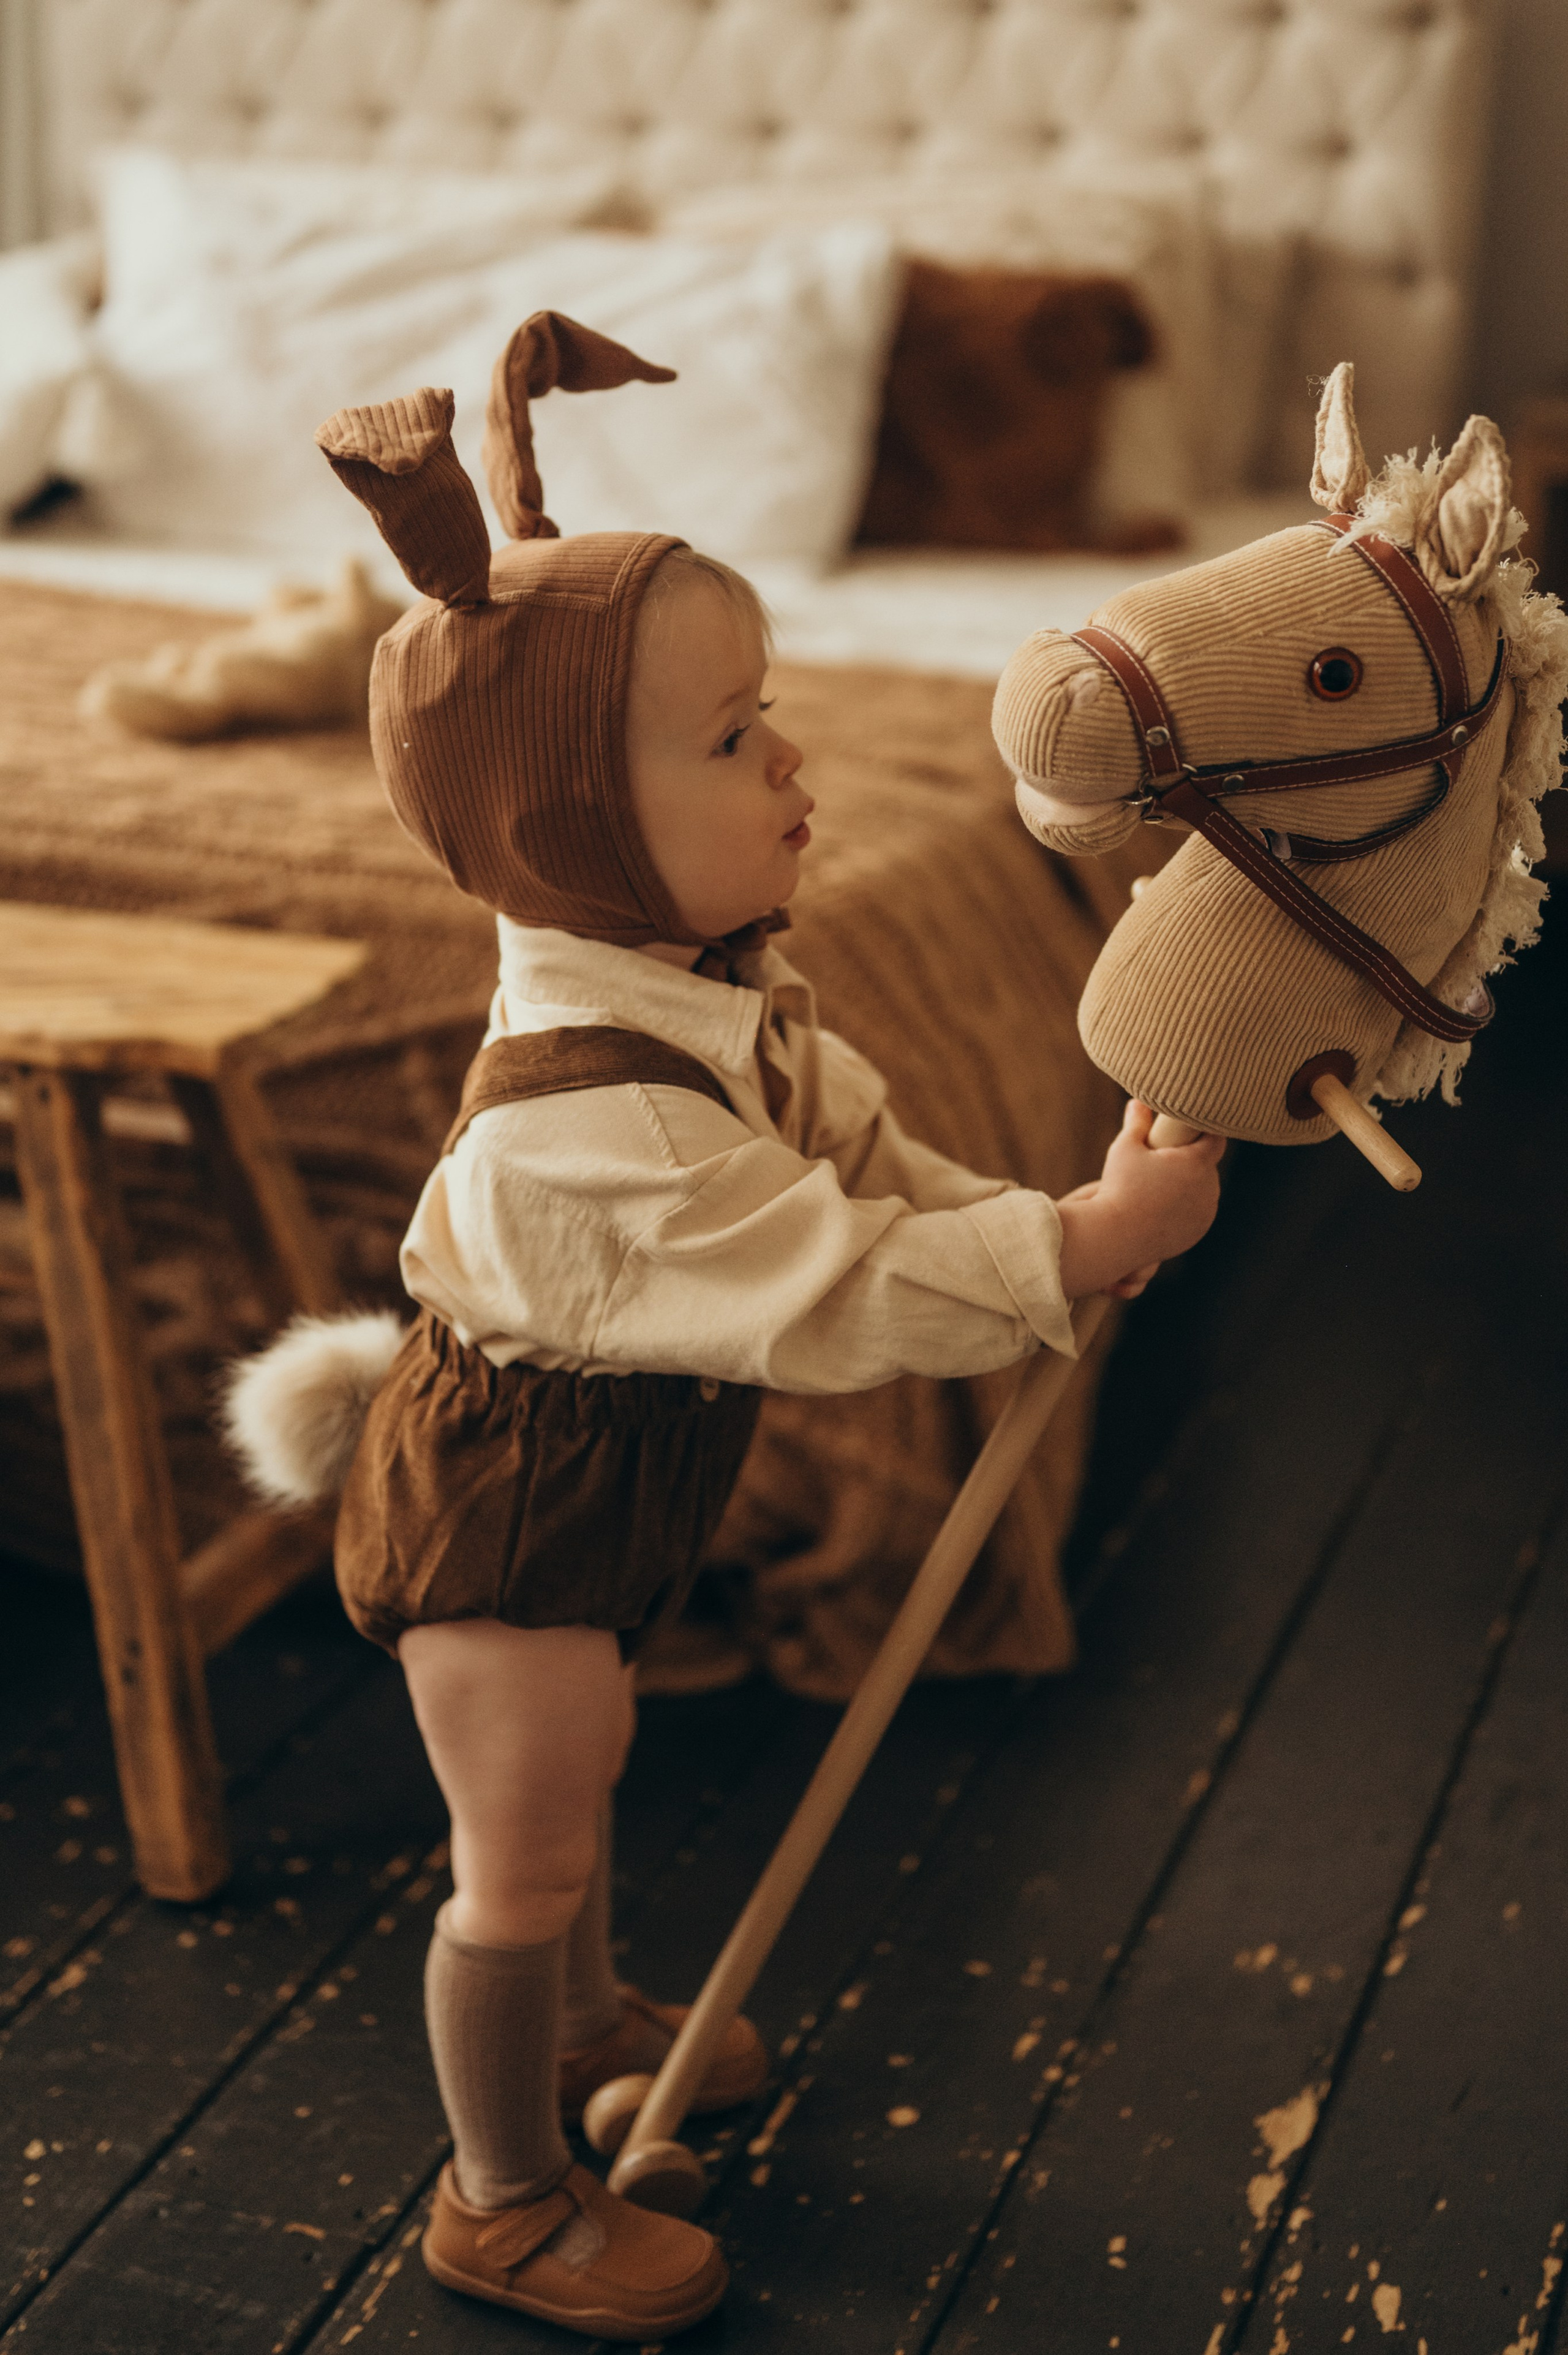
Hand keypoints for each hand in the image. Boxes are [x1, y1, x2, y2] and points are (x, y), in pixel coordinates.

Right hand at [1054, 1100, 1223, 1299]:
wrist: (1116, 1237)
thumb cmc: (1119, 1188)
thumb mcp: (1125, 1148)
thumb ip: (1137, 1123)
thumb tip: (1138, 1101)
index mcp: (1198, 1162)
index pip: (1215, 1138)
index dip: (1202, 1131)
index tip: (1187, 1130)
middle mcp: (1209, 1188)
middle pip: (1206, 1165)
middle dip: (1189, 1160)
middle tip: (1162, 1159)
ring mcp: (1206, 1213)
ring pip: (1202, 1190)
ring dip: (1188, 1185)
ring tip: (1159, 1185)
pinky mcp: (1197, 1232)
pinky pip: (1196, 1213)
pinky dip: (1185, 1208)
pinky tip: (1163, 1206)